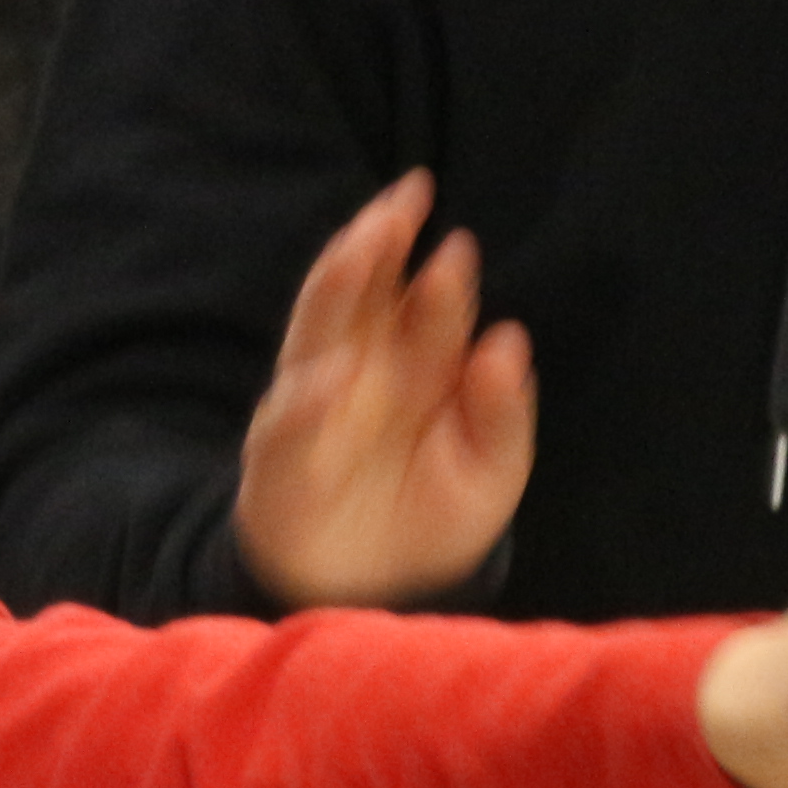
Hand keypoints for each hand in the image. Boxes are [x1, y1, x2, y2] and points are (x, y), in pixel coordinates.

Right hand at [232, 174, 536, 607]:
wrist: (374, 590)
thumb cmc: (434, 517)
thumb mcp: (493, 471)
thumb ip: (502, 413)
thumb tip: (507, 341)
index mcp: (414, 363)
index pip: (426, 304)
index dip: (442, 277)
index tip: (458, 248)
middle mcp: (361, 367)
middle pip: (365, 290)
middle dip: (380, 241)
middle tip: (406, 197)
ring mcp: (315, 403)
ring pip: (317, 328)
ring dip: (336, 285)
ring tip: (359, 246)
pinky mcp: (280, 455)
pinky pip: (287, 423)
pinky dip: (305, 403)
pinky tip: (329, 381)